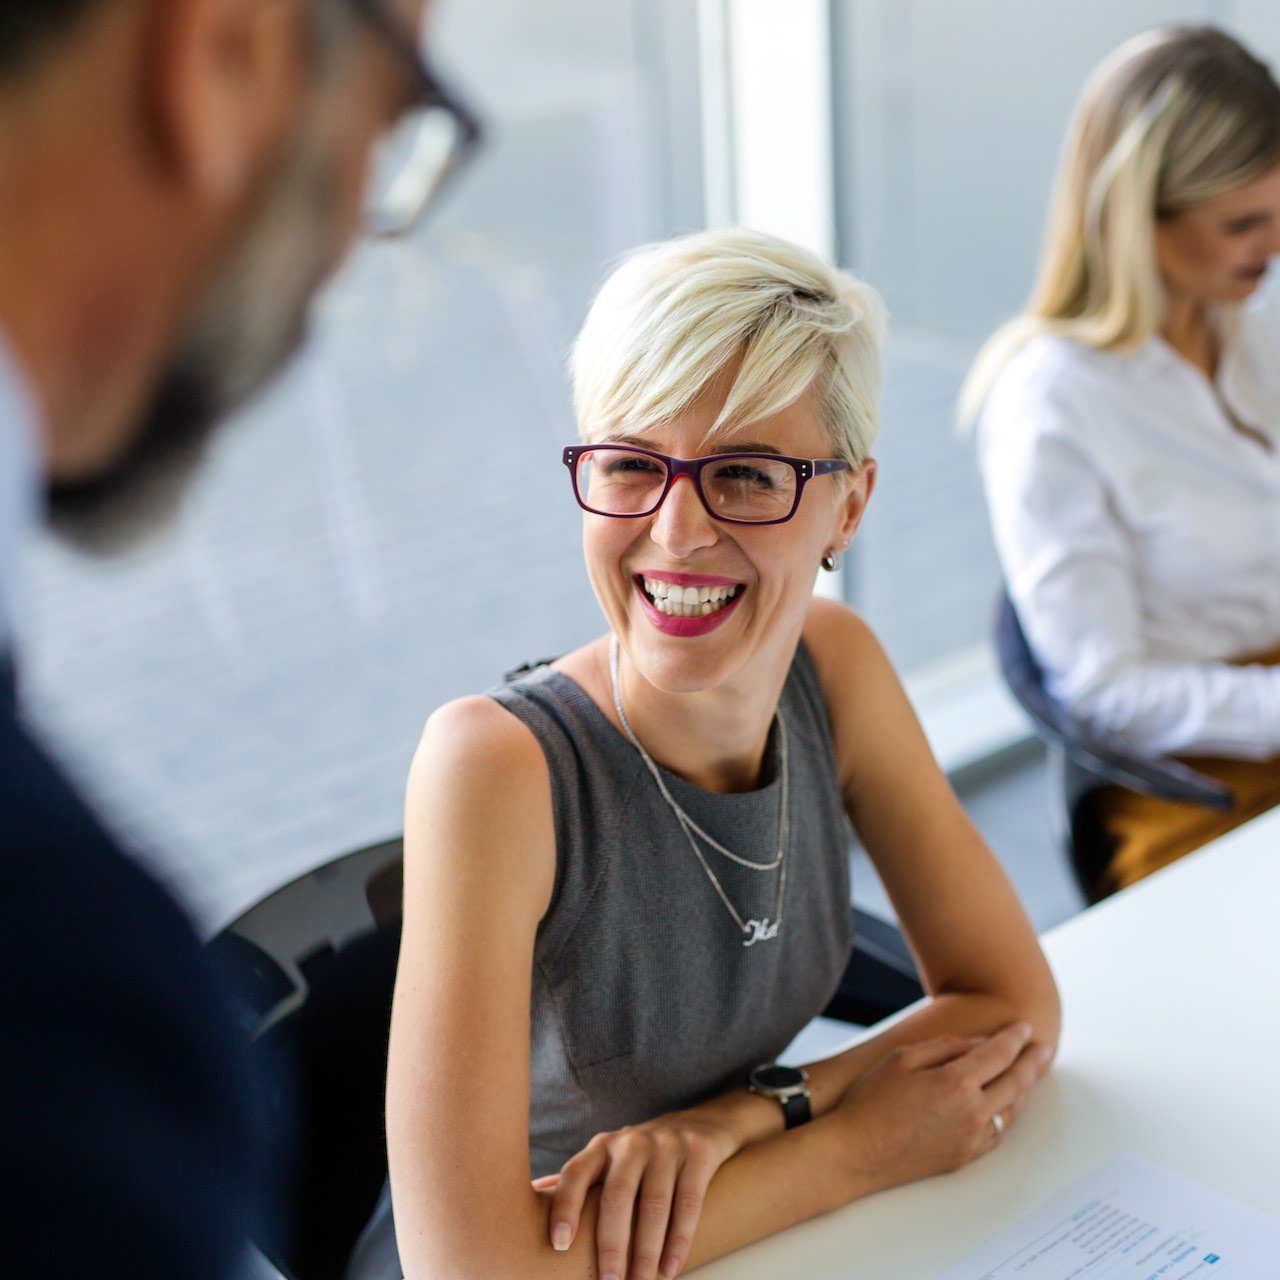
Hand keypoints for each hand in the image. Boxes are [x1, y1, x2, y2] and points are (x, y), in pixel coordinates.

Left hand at [539, 1109, 741, 1279]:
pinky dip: (679, 1240)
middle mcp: (631, 1142)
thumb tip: (527, 1201)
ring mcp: (666, 1145)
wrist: (701, 1123)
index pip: (576, 1174)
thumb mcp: (608, 1160)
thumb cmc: (642, 1154)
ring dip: (646, 1250)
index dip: (565, 1207)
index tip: (558, 1245)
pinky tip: (670, 1268)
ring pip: (653, 1203)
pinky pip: (688, 1201)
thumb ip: (576, 1183)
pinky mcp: (697, 1153)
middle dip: (611, 1244)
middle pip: (616, 1195)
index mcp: (602, 1146)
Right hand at [832, 1023, 1050, 1192]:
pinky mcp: (965, 1158)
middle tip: (1043, 1048)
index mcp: (956, 1083)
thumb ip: (944, 1047)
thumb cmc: (872, 1101)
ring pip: (1011, 1111)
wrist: (856, 1153)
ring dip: (1023, 1089)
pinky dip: (1007, 1114)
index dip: (1014, 1039)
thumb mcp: (902, 1059)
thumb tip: (977, 1046)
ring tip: (1029, 1073)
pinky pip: (998, 1133)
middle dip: (1031, 1062)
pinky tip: (1005, 1105)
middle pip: (1015, 1083)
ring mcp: (971, 1139)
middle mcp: (972, 1113)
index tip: (1024, 1028)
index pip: (998, 1055)